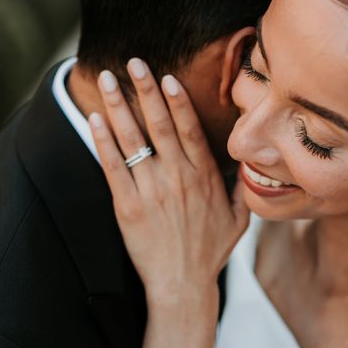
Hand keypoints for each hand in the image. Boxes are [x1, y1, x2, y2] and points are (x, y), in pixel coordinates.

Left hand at [89, 59, 248, 305]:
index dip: (176, 100)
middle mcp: (178, 178)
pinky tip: (95, 118)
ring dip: (120, 105)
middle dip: (146, 89)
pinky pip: (113, 166)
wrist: (183, 285)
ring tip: (110, 79)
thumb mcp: (239, 222)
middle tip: (134, 61)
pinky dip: (103, 140)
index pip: (188, 129)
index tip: (166, 76)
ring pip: (133, 139)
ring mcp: (152, 190)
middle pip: (159, 124)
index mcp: (204, 177)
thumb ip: (242, 191)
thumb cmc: (210, 254)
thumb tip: (251, 170)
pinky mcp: (128, 206)